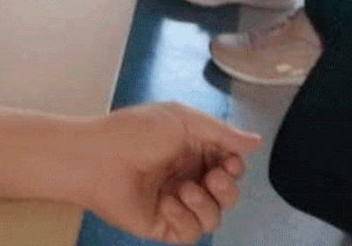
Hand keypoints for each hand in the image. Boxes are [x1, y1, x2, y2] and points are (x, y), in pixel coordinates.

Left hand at [80, 103, 262, 244]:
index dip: (235, 167)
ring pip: (213, 217)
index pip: (228, 166)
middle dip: (228, 189)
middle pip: (227, 195)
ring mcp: (173, 203)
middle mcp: (184, 177)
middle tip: (213, 178)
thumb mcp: (181, 119)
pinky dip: (186, 219)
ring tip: (183, 189)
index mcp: (190, 151)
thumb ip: (221, 132)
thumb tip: (256, 141)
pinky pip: (190, 233)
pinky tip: (168, 203)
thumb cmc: (133, 132)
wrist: (95, 158)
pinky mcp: (161, 224)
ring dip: (206, 204)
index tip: (230, 161)